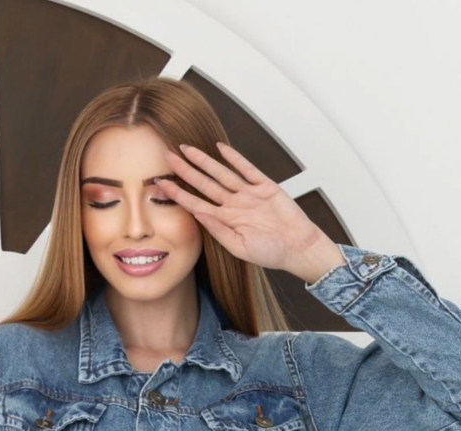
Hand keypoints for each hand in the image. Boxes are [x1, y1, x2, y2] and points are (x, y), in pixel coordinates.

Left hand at [156, 141, 346, 282]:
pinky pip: (246, 168)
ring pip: (222, 173)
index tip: (162, 185)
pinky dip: (234, 158)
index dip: (178, 194)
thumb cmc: (271, 252)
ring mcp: (248, 194)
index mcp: (226, 220)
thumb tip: (198, 214)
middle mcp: (234, 204)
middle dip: (185, 171)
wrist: (298, 247)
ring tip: (188, 149)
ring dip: (204, 161)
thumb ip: (218, 230)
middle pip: (204, 184)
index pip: (196, 203)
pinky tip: (220, 148)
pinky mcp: (264, 186)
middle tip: (168, 157)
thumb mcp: (240, 247)